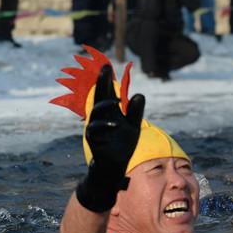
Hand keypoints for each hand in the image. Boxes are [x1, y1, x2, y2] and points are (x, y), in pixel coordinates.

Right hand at [76, 64, 144, 212]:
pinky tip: (114, 123)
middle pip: (100, 97)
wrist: (113, 167)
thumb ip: (135, 111)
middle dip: (101, 83)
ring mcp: (96, 128)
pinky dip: (104, 125)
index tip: (107, 65)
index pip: (109, 93)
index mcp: (111, 112)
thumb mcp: (133, 126)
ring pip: (96, 112)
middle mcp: (102, 117)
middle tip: (104, 68)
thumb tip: (138, 94)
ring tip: (116, 101)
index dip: (107, 80)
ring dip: (105, 104)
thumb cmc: (122, 144)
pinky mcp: (94, 140)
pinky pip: (95, 130)